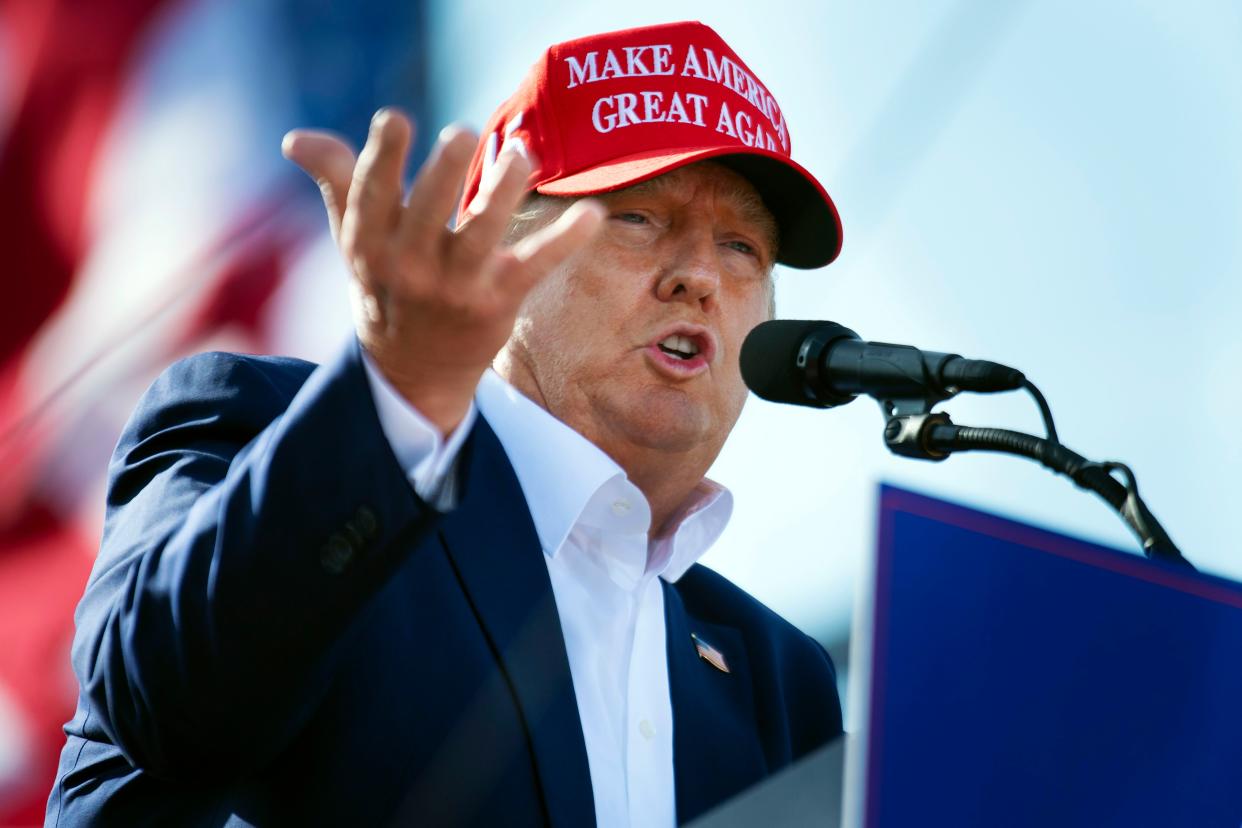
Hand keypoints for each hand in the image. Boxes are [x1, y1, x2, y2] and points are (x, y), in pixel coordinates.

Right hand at [281, 109, 603, 434]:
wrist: (412, 373)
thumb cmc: (386, 285)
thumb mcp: (355, 239)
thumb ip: (337, 181)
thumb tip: (294, 139)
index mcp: (370, 246)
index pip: (371, 198)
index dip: (382, 159)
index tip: (395, 118)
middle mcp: (410, 268)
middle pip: (427, 215)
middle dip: (444, 174)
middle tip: (463, 131)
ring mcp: (456, 289)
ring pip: (481, 237)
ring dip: (503, 193)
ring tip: (522, 154)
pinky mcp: (498, 303)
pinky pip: (534, 266)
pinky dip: (565, 240)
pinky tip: (593, 214)